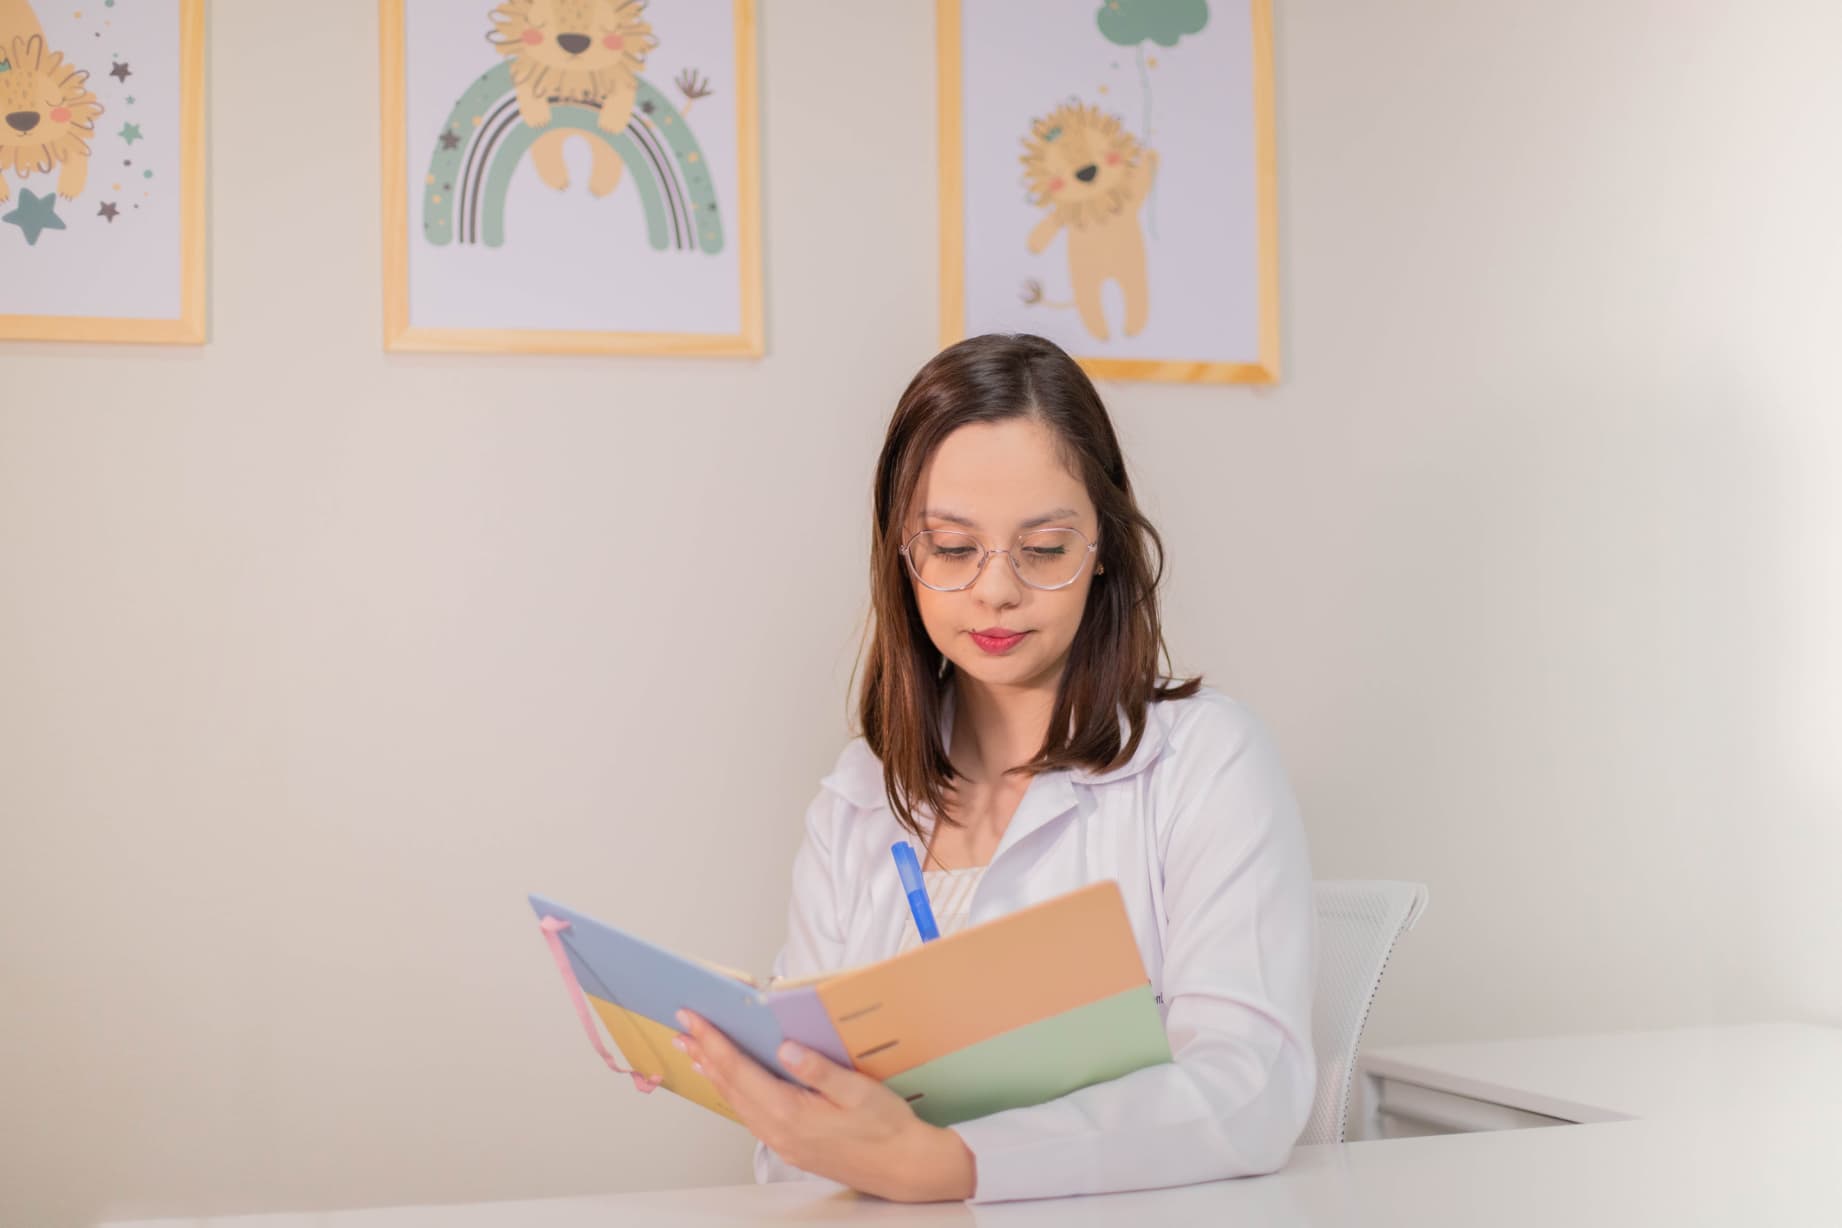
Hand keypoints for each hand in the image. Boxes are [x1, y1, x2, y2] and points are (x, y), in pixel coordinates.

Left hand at [675, 1010, 975, 1202]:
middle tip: (683, 1029)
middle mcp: (779, 1131)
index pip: (740, 1070)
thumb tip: (786, 1049)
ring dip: (714, 1074)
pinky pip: (750, 1114)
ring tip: (696, 1051)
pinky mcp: (789, 1145)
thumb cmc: (886, 1128)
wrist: (903, 1167)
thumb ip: (820, 1071)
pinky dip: (733, 1092)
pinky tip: (731, 1082)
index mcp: (792, 1113)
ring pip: (736, 1102)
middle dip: (704, 1054)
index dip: (714, 1042)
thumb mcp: (859, 1092)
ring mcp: (782, 1142)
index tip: (694, 1020)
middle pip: (730, 1086)